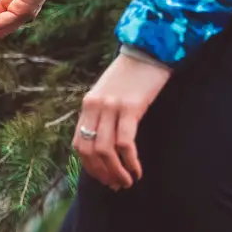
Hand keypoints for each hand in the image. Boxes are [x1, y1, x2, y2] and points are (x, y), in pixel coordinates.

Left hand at [73, 53, 171, 189]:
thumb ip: (103, 115)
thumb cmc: (134, 73)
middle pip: (90, 151)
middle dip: (102, 173)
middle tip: (115, 185)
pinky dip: (130, 161)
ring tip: (127, 182)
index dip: (89, 166)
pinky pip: (125, 143)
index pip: (79, 144)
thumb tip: (106, 145)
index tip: (102, 178)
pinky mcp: (131, 107)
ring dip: (116, 172)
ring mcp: (111, 107)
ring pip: (105, 151)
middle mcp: (95, 107)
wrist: (152, 46)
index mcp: (87, 105)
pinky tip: (137, 170)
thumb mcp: (110, 93)